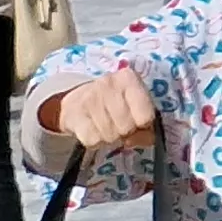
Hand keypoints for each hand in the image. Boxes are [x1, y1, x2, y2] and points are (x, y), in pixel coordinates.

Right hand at [39, 66, 157, 151]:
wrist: (76, 101)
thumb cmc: (113, 104)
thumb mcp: (134, 106)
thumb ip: (146, 125)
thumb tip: (143, 140)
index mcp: (129, 79)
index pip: (146, 116)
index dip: (142, 125)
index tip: (136, 120)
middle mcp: (109, 83)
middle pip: (127, 128)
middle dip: (124, 132)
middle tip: (117, 124)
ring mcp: (90, 97)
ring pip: (110, 136)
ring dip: (108, 137)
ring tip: (104, 125)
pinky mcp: (75, 113)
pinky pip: (93, 140)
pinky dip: (94, 141)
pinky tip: (92, 129)